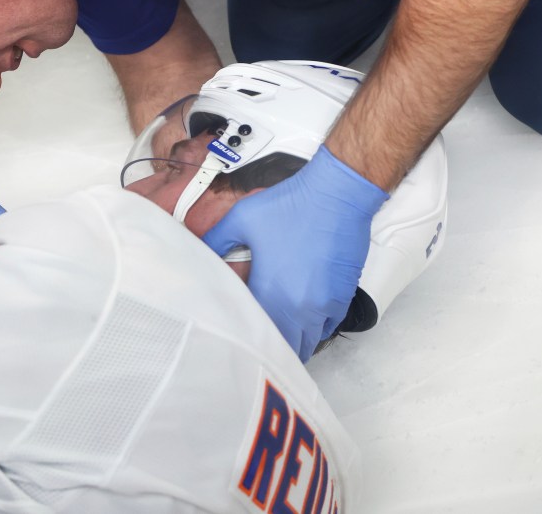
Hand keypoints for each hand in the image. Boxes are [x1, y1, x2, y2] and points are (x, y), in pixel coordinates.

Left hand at [203, 145, 387, 361]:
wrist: (337, 194)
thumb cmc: (291, 206)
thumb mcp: (241, 219)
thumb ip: (216, 241)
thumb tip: (199, 253)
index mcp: (271, 292)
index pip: (256, 333)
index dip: (247, 337)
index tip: (239, 334)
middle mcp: (299, 307)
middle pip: (285, 346)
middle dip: (271, 346)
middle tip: (259, 339)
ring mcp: (324, 305)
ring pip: (308, 340)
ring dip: (294, 339)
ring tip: (280, 330)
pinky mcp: (342, 297)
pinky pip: (326, 326)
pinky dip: (314, 326)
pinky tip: (302, 313)